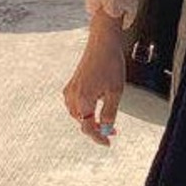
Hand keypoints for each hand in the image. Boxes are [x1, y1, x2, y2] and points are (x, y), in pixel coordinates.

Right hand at [62, 14, 126, 146]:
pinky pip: (75, 104)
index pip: (89, 128)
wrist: (103, 42)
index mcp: (83, 100)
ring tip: (105, 119)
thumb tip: (107, 129)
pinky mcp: (72, 84)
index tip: (107, 143)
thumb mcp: (115, 91)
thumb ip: (110, 113)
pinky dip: (85, 109)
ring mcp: (70, 90)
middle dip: (96, 128)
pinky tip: (95, 106)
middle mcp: (72, 97)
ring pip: (78, 114)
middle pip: (83, 121)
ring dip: (90, 119)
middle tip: (112, 131)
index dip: (99, 137)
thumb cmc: (111, 63)